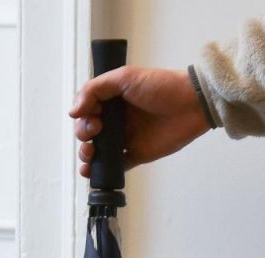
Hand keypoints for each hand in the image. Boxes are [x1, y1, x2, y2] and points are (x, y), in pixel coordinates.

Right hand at [70, 66, 210, 177]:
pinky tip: (94, 172)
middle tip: (94, 133)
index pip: (87, 109)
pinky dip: (104, 170)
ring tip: (89, 156)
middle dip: (83, 135)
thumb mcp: (124, 77)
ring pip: (99, 150)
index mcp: (112, 98)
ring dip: (88, 155)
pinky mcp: (137, 154)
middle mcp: (117, 118)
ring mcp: (126, 137)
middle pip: (89, 131)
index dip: (83, 115)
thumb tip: (73, 111)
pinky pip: (116, 165)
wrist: (191, 104)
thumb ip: (96, 89)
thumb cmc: (161, 86)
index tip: (90, 118)